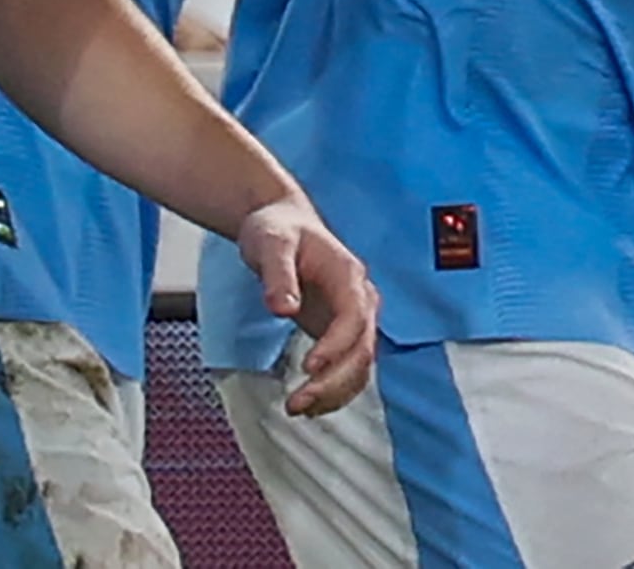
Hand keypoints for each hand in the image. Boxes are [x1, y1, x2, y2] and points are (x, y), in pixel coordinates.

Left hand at [236, 192, 377, 415]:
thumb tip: (283, 307)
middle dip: (333, 381)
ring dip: (333, 393)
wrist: (283, 224)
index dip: (336, 346)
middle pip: (362, 350)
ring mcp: (353, 320)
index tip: (310, 366)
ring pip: (359, 367)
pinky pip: (347, 370)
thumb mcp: (271, 243)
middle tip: (297, 402)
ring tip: (297, 409)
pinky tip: (308, 406)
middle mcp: (360, 300)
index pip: (354, 318)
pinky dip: (333, 392)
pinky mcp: (341, 334)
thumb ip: (277, 274)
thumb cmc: (278, 228)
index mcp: (349, 276)